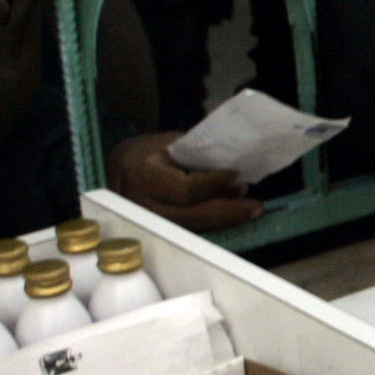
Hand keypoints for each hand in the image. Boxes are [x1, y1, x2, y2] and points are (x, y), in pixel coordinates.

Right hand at [106, 133, 262, 231]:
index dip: (213, 185)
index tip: (236, 176)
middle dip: (228, 211)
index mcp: (144, 176)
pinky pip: (191, 229)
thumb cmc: (146, 152)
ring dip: (225, 220)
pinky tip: (234, 216)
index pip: (184, 189)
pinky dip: (215, 224)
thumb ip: (196, 152)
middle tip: (255, 206)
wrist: (119, 170)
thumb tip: (234, 157)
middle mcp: (144, 205)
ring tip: (250, 210)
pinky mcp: (160, 230)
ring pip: (193, 227)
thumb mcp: (167, 143)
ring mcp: (150, 222)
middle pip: (192, 215)